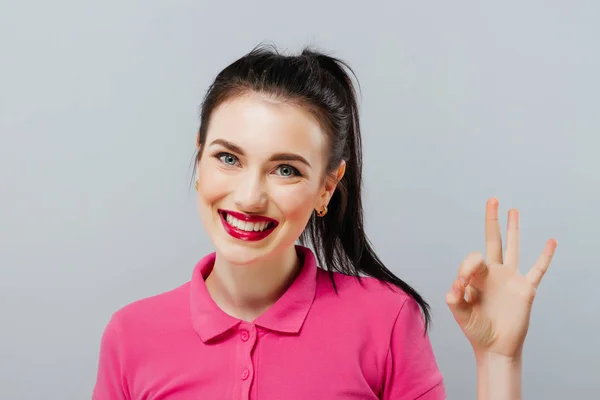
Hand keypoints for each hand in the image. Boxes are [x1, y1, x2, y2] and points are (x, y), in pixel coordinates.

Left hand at [446, 198, 556, 358]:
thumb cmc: (476, 329)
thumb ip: (454, 297)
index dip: (467, 268)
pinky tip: (551, 241)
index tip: (463, 284)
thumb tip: (457, 282)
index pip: (472, 259)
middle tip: (492, 200)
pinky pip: (537, 269)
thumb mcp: (459, 313)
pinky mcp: (526, 288)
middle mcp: (494, 273)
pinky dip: (545, 255)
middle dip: (492, 220)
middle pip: (493, 240)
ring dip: (513, 229)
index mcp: (476, 276)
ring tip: (513, 210)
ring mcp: (511, 278)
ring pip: (513, 247)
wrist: (495, 347)